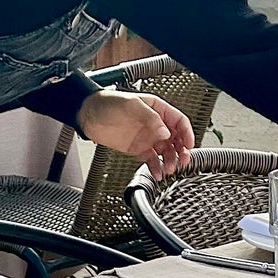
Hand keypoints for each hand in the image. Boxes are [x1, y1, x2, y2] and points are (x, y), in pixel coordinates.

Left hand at [76, 90, 194, 178]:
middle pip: (176, 138)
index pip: (179, 121)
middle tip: (183, 160)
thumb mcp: (131, 105)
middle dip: (182, 150)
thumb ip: (151, 118)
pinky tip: (158, 173)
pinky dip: (156, 167)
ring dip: (170, 160)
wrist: (89, 115)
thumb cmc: (108, 103)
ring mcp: (147, 138)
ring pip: (166, 151)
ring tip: (169, 168)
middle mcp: (155, 124)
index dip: (187, 133)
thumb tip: (166, 132)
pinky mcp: (138, 149)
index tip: (189, 145)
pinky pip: (152, 160)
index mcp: (157, 109)